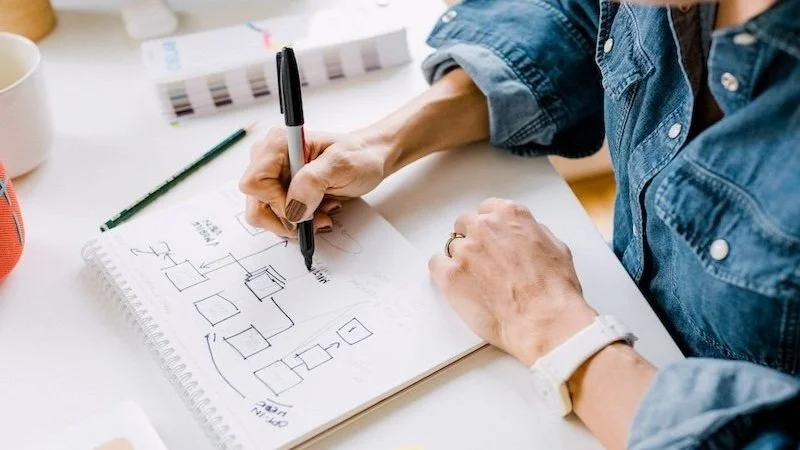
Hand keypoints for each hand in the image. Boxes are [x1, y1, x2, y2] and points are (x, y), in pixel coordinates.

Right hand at [239, 128, 388, 237]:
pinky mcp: (281, 193)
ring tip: (323, 213)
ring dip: (295, 223)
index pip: (254, 183)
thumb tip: (293, 208)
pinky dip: (299, 222)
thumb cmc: (358, 156)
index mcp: (277, 145)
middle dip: (287, 219)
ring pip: (265, 216)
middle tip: (316, 219)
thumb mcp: (341, 164)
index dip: (276, 203)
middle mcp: (269, 160)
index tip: (303, 209)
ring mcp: (273, 178)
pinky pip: (278, 218)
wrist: (369, 160)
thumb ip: (313, 182)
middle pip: (256, 205)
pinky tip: (318, 212)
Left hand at [429, 198, 597, 364]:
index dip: (490, 227)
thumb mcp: (556, 248)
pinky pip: (436, 264)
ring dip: (461, 258)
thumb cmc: (554, 291)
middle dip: (472, 238)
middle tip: (482, 260)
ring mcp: (465, 250)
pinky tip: (457, 284)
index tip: (490, 237)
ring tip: (476, 279)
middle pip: (465, 223)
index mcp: (511, 216)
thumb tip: (524, 235)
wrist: (543, 320)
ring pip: (451, 245)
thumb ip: (533, 233)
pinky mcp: (450, 274)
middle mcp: (485, 227)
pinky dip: (443, 273)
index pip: (487, 208)